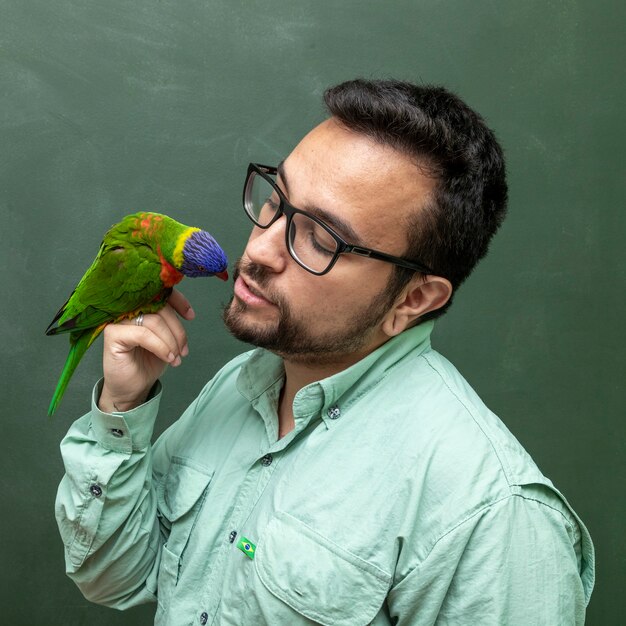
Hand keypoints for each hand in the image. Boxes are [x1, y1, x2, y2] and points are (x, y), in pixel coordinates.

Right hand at [98, 289, 194, 412]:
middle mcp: (127, 310)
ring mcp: (118, 320)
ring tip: (176, 357)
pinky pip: (143, 334)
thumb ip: (170, 323)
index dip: (178, 302)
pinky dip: (160, 346)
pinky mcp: (112, 334)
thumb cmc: (148, 362)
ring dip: (171, 341)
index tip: (191, 316)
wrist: (133, 387)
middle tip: (184, 350)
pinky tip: (167, 357)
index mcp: (139, 307)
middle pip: (160, 308)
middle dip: (177, 330)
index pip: (159, 294)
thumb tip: (187, 313)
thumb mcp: (166, 339)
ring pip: (154, 321)